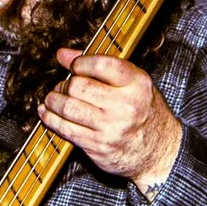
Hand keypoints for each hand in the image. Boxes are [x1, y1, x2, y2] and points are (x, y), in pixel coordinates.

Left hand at [39, 48, 181, 192]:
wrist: (159, 150)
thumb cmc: (142, 111)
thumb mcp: (132, 83)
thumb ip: (99, 66)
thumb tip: (63, 54)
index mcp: (137, 84)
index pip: (101, 65)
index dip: (81, 63)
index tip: (75, 66)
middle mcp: (126, 106)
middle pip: (79, 86)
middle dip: (65, 84)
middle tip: (64, 86)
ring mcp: (111, 128)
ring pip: (68, 107)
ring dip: (53, 101)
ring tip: (53, 98)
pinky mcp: (98, 146)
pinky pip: (65, 129)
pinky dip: (51, 119)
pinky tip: (47, 113)